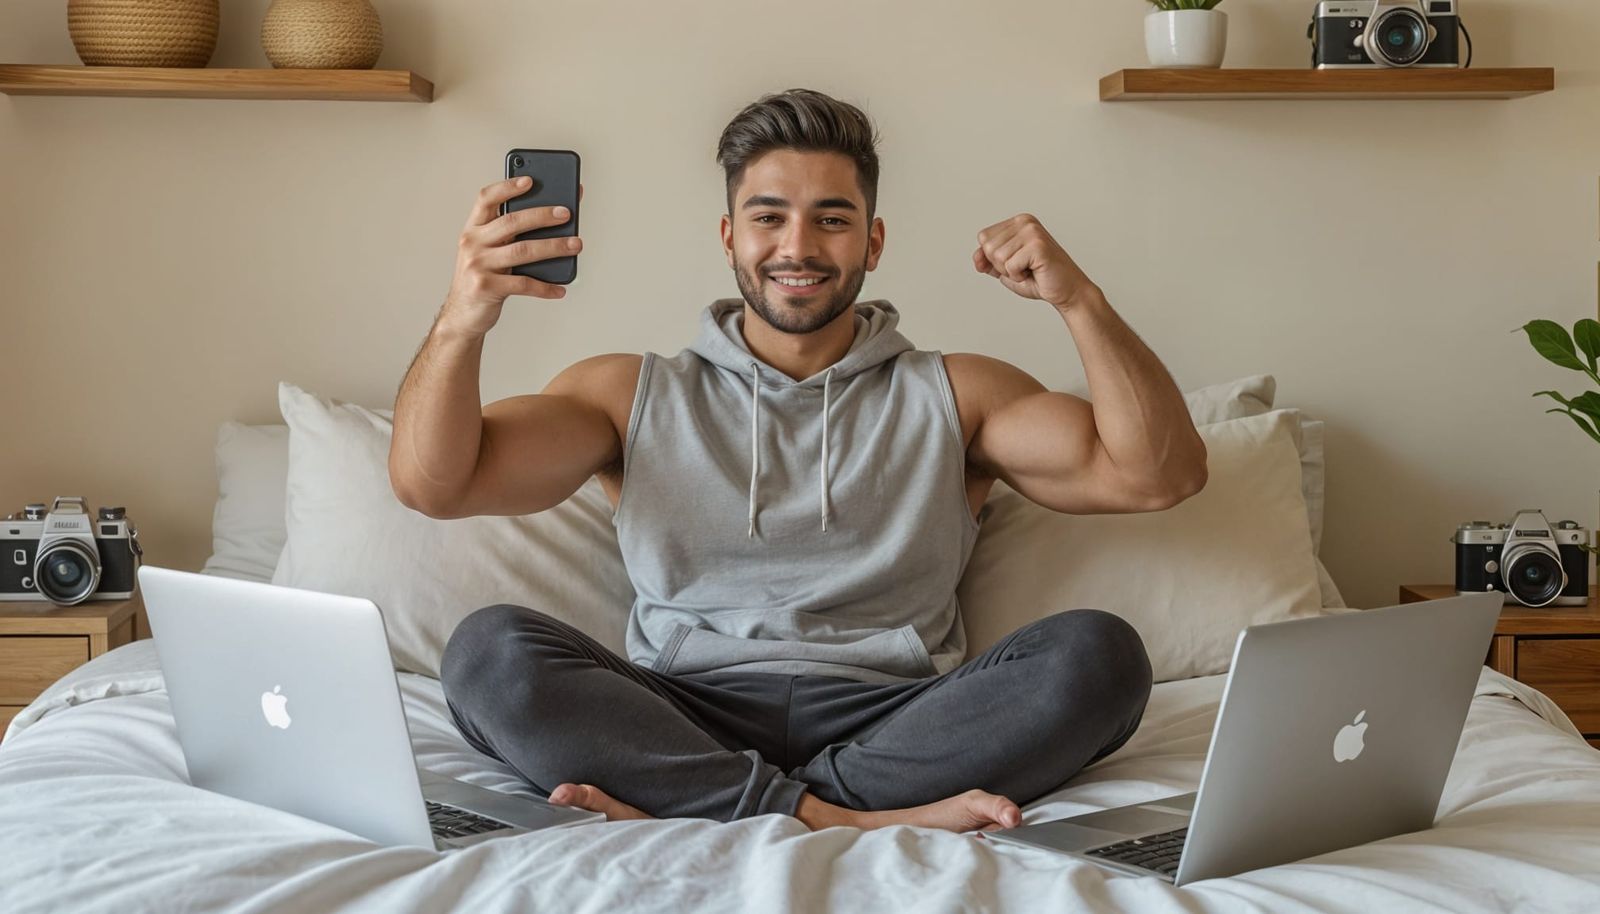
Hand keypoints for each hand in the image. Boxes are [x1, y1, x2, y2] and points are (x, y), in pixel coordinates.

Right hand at [439, 178, 584, 336]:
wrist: (462, 315)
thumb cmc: (483, 278)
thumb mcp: (489, 251)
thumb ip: (509, 235)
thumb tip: (551, 218)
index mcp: (473, 229)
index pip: (486, 199)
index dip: (507, 187)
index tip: (530, 180)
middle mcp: (472, 243)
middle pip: (511, 221)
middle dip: (542, 215)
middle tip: (566, 214)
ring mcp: (477, 265)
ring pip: (522, 250)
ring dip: (554, 246)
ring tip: (575, 244)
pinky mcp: (486, 287)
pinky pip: (524, 284)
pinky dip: (545, 287)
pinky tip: (560, 288)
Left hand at [973, 213, 1095, 311]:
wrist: (1066, 291)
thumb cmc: (1039, 279)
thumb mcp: (1006, 269)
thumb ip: (987, 261)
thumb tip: (977, 258)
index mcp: (1018, 222)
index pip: (983, 237)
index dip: (992, 257)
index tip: (1014, 262)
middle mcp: (1025, 222)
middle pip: (988, 246)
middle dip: (1000, 265)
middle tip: (1023, 268)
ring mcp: (1032, 232)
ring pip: (997, 256)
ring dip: (1010, 272)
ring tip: (1029, 270)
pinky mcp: (1038, 246)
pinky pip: (1009, 266)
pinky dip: (1018, 276)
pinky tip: (1034, 272)